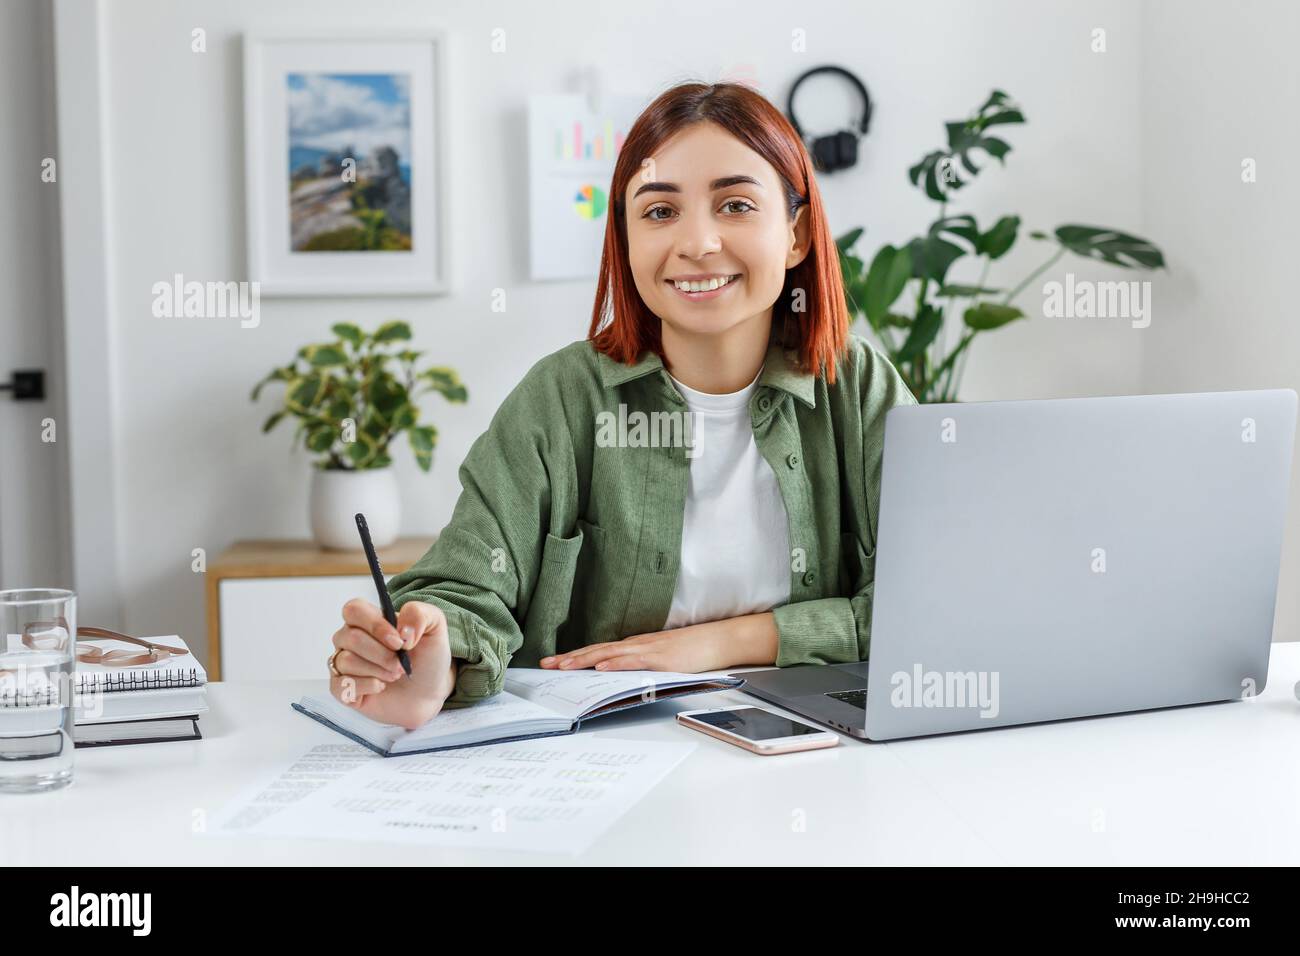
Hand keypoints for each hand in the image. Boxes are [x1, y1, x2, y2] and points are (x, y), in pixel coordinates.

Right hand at [328, 598, 457, 729]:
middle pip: (351, 638)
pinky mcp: (342, 688)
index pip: (354, 610)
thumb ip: (419, 614)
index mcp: (368, 619)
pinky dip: (366, 686)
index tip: (399, 642)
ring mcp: (343, 663)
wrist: (428, 691)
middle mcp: (351, 638)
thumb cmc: (426, 657)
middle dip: (382, 655)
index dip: (375, 625)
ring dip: (377, 671)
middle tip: (402, 665)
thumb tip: (402, 630)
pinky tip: (380, 686)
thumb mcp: (435, 627)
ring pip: (346, 661)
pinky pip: (340, 685)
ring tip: (395, 675)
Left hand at [538, 613, 778, 672]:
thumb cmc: (694, 650)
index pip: (599, 650)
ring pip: (610, 654)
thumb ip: (641, 665)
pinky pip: (635, 660)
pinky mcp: (662, 658)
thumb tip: (620, 677)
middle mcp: (637, 644)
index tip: (554, 661)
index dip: (576, 656)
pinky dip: (616, 664)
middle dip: (570, 658)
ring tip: (564, 666)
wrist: (720, 639)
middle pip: (597, 650)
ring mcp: (649, 649)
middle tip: (546, 665)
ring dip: (585, 659)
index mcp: (636, 645)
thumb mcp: (662, 658)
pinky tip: (602, 667)